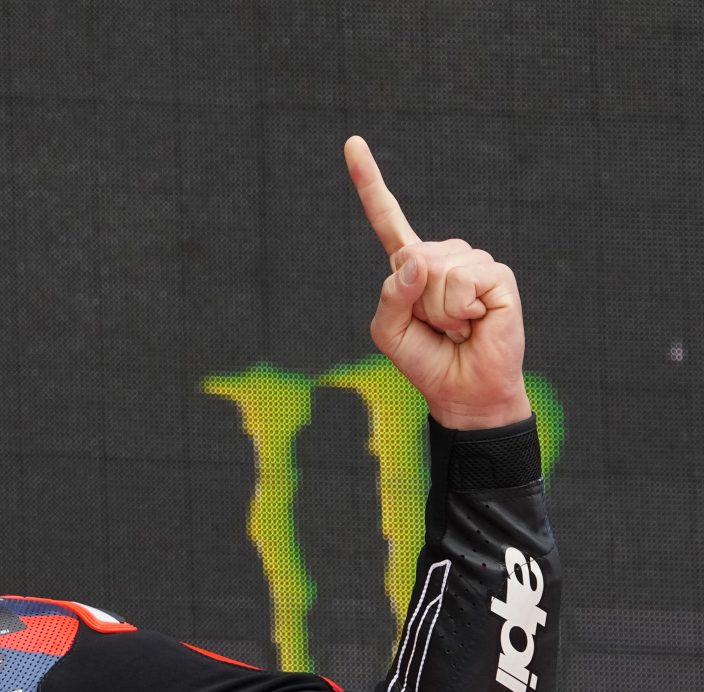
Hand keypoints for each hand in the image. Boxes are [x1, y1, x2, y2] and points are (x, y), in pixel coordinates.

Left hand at [345, 136, 532, 429]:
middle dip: (414, 301)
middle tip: (435, 326)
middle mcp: (442, 257)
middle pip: (409, 256)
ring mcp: (472, 262)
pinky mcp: (497, 275)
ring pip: (436, 271)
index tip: (352, 143)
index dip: (370, 183)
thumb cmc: (425, 360)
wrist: (463, 390)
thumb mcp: (388, 332)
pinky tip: (476, 322)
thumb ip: (390, 296)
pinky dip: (460, 311)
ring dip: (438, 311)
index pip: (387, 218)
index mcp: (410, 265)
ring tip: (456, 327)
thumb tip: (417, 260)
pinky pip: (463, 281)